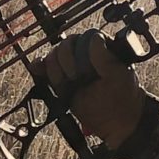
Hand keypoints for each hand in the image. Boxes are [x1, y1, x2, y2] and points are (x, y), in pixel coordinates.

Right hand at [37, 31, 148, 150]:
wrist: (114, 120)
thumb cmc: (121, 96)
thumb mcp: (119, 76)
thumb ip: (105, 57)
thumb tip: (95, 38)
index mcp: (102, 47)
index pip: (84, 38)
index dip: (81, 52)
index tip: (86, 70)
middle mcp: (84, 53)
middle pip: (64, 45)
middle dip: (68, 63)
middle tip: (78, 78)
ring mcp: (71, 66)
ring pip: (53, 57)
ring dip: (57, 70)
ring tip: (70, 83)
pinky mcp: (61, 79)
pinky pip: (45, 69)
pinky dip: (40, 68)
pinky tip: (37, 70)